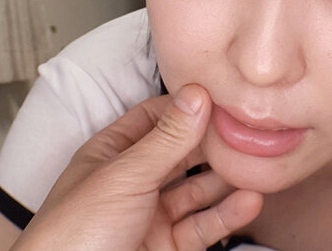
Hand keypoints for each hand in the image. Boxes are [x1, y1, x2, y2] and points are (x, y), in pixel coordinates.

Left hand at [11, 84, 263, 249]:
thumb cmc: (74, 233)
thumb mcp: (123, 177)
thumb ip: (165, 139)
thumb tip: (196, 95)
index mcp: (111, 154)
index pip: (155, 117)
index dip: (187, 106)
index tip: (223, 97)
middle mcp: (133, 181)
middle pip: (182, 152)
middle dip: (213, 143)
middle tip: (248, 131)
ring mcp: (152, 215)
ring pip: (198, 190)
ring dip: (226, 179)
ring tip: (257, 166)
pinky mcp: (168, 246)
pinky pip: (203, 225)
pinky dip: (227, 214)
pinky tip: (248, 202)